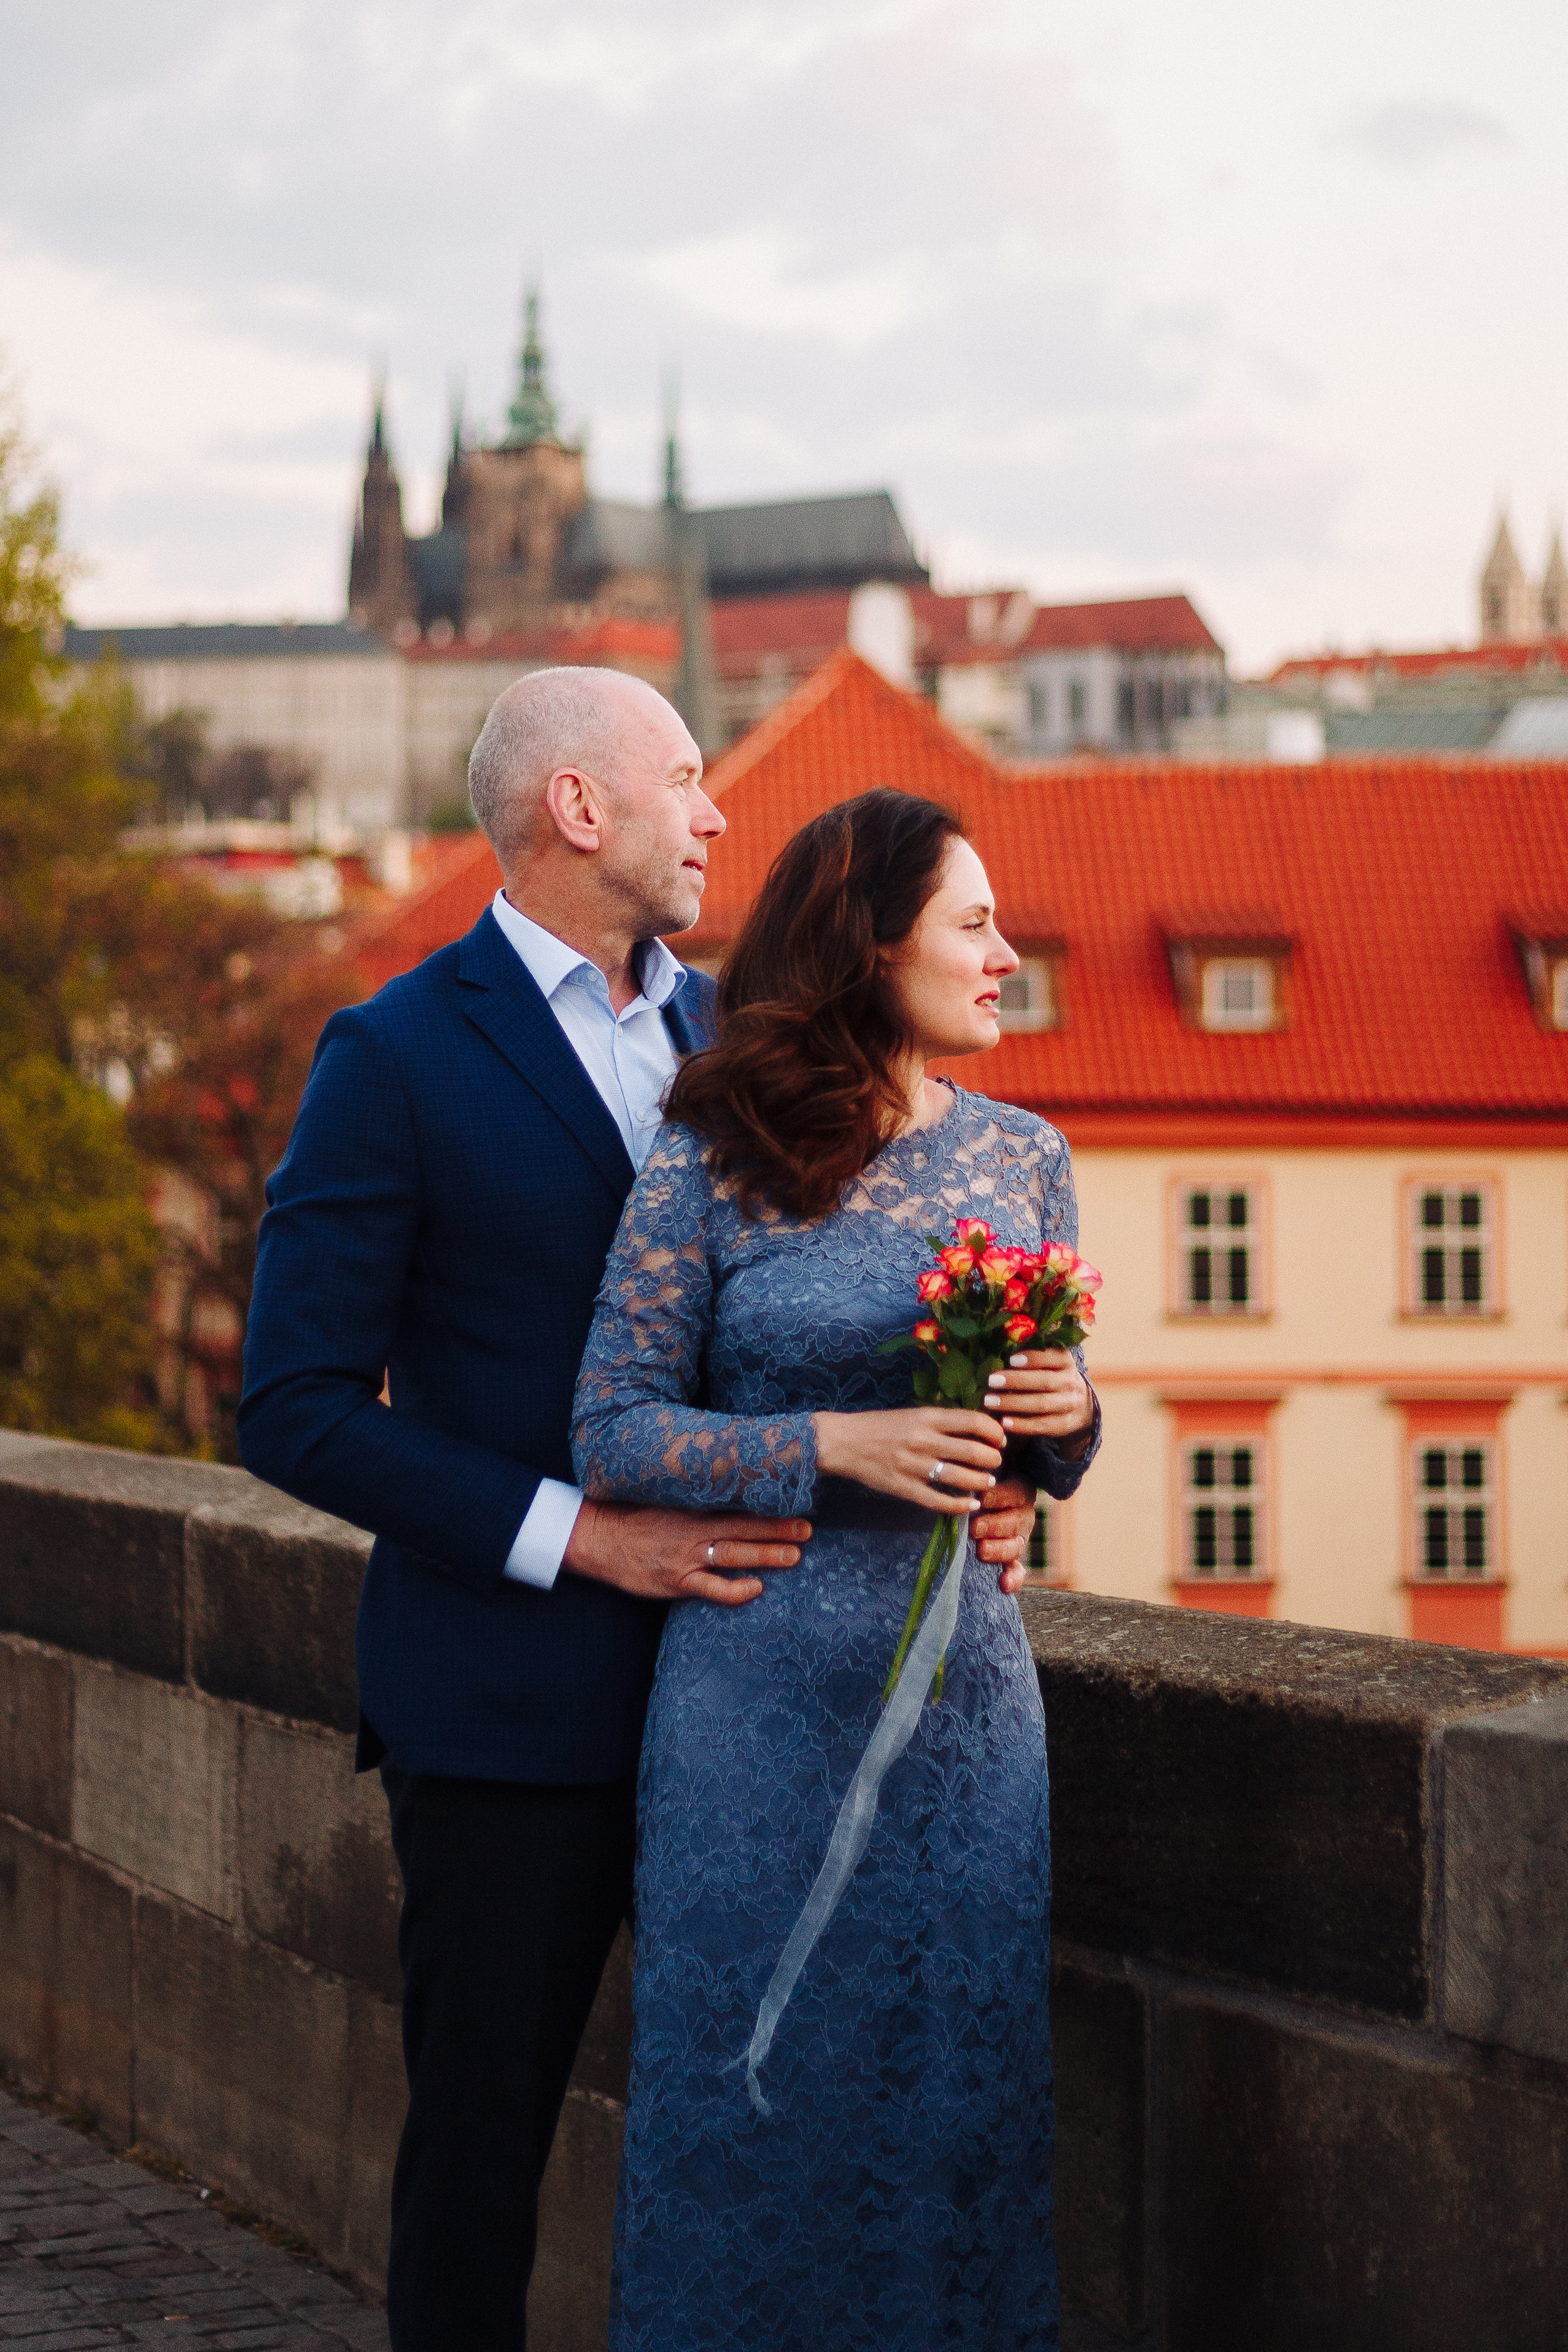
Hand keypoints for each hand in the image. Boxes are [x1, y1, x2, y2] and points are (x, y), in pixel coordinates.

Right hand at [564, 1501, 810, 1605]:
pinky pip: (711, 1587)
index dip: (766, 1504)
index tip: (793, 1499)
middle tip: (808, 1528)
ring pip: (734, 1554)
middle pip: (744, 1527)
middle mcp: (694, 1528)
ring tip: (795, 1555)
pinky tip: (756, 1588)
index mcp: (693, 1506)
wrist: (595, 1537)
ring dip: (767, 1554)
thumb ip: (693, 1498)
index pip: (737, 1503)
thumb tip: (723, 1491)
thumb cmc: (631, 1516)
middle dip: (778, 1528)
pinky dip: (735, 1589)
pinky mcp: (676, 1580)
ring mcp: (686, 1555)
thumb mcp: (663, 1498)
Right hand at [811, 1406, 1002, 1514]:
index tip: (999, 1439)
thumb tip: (976, 1429)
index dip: (994, 1432)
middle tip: (995, 1462)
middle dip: (993, 1459)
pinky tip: (970, 1505)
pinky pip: (939, 1501)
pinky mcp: (905, 1488)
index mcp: (926, 1417)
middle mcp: (923, 1440)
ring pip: (962, 1478)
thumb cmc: (879, 1426)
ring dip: (981, 1482)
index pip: (973, 1422)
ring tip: (986, 1482)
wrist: (842, 1442)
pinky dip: (960, 1505)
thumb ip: (941, 1422)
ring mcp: (914, 1466)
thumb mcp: (912, 1414)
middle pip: (974, 1452)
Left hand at [972, 1476, 1037, 1594]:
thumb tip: (972, 1465)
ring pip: (1016, 1546)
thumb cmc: (977, 1481)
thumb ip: (979, 1471)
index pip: (1016, 1492)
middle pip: (1015, 1521)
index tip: (983, 1499)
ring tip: (982, 1551)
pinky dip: (1013, 1578)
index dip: (1000, 1496)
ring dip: (1000, 1550)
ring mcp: (1018, 1537)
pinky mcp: (1012, 1557)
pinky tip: (1005, 1584)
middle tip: (975, 1528)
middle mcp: (1022, 1514)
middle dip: (995, 1525)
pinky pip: (1017, 1570)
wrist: (976, 1500)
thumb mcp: (981, 1472)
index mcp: (1019, 1491)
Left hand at [984, 1348, 1094, 1448]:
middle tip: (991, 1381)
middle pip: (1044, 1382)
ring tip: (990, 1401)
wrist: (1080, 1405)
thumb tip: (1001, 1343)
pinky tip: (1004, 1422)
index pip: (1054, 1357)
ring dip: (1014, 1403)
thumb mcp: (1050, 1363)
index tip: (1010, 1360)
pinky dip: (1022, 1424)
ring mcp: (1069, 1404)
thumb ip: (1032, 1355)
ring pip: (1042, 1404)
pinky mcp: (1064, 1424)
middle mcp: (1071, 1382)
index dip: (1033, 1358)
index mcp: (1066, 1362)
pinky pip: (1043, 1425)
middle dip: (1016, 1381)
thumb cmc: (1052, 1377)